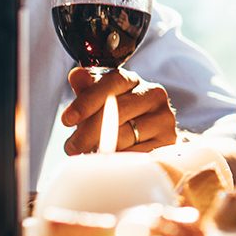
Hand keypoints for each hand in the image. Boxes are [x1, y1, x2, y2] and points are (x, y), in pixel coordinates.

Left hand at [60, 68, 178, 154]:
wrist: (153, 137)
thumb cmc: (121, 117)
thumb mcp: (101, 102)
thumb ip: (88, 90)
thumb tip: (76, 75)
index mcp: (133, 81)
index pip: (112, 83)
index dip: (87, 101)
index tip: (68, 119)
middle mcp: (153, 95)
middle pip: (117, 111)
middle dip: (88, 132)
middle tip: (72, 147)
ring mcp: (164, 118)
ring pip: (125, 136)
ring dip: (102, 148)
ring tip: (91, 154)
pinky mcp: (168, 142)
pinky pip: (136, 154)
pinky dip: (119, 160)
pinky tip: (111, 160)